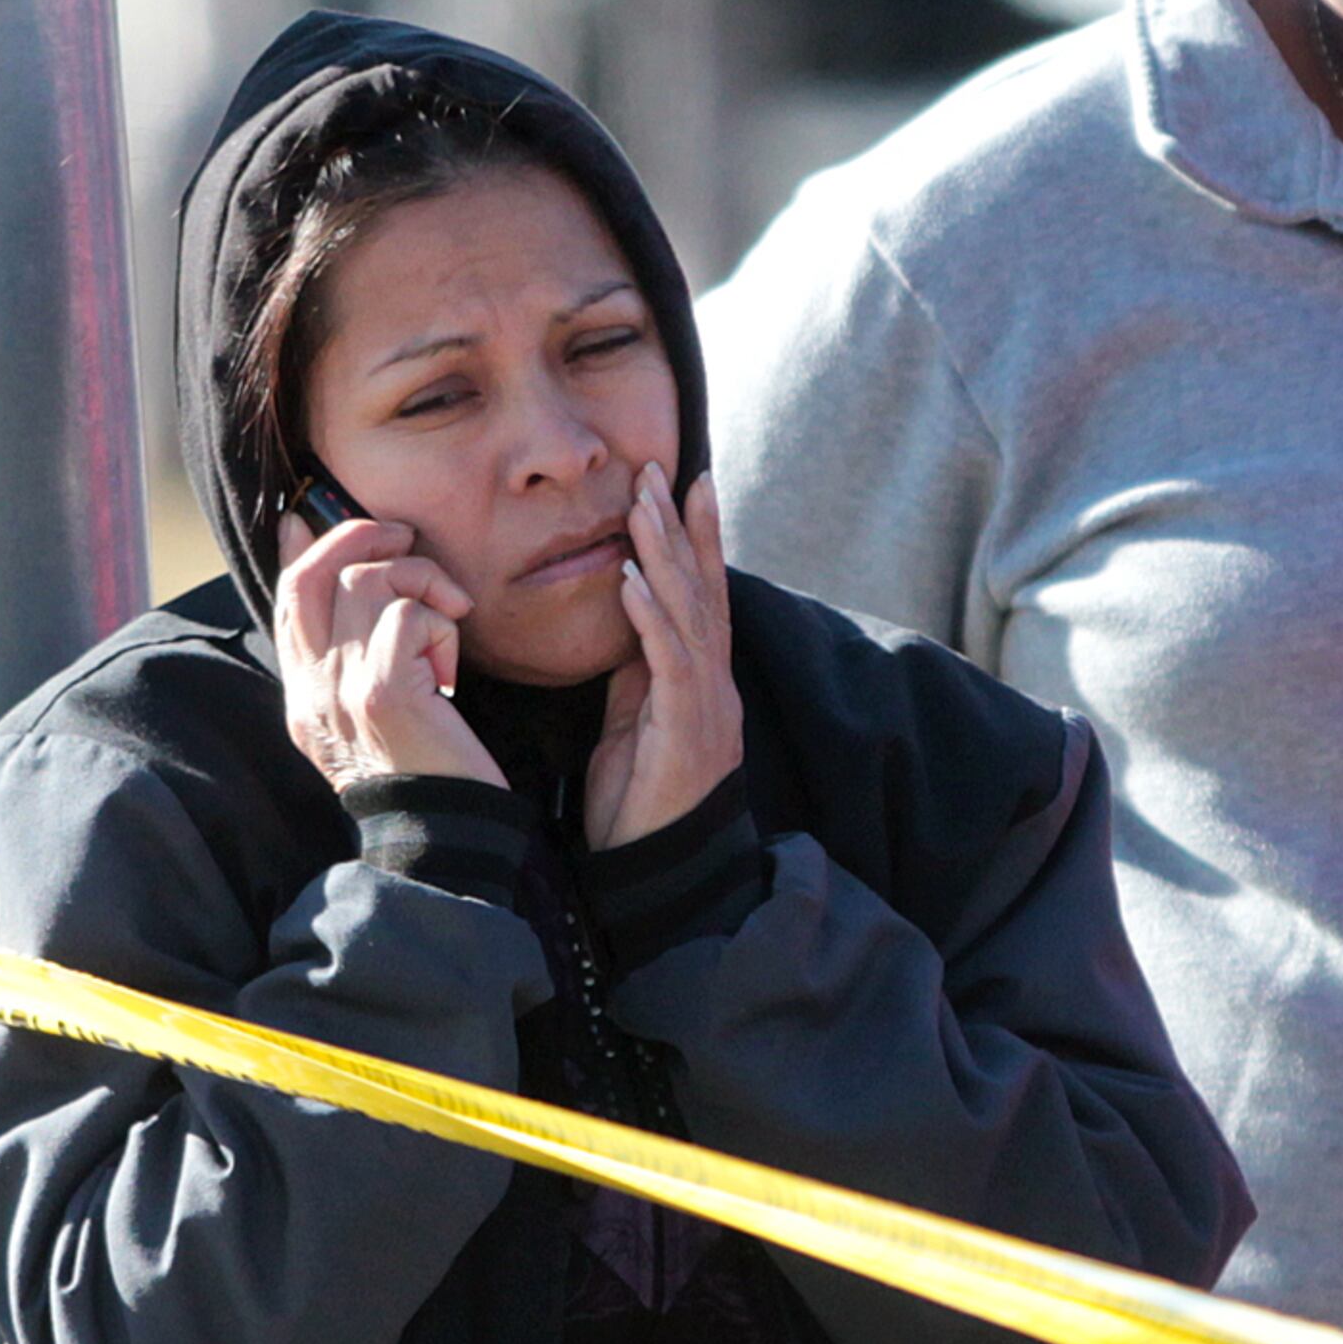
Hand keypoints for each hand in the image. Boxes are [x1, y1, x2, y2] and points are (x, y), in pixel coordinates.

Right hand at [273, 511, 504, 791]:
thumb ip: (352, 658)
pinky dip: (442, 626)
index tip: (307, 518)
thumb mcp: (374, 714)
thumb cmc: (426, 770)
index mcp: (304, 695)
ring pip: (370, 582)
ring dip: (424, 584)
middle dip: (363, 539)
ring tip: (449, 622)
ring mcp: (341, 688)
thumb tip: (354, 601)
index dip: (301, 550)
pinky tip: (451, 671)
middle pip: (317, 575)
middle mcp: (311, 689)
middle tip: (407, 545)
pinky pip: (409, 615)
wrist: (442, 833)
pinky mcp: (382, 691)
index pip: (286, 600)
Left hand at [584, 468, 743, 850]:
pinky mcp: (688, 730)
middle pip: (704, 590)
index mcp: (702, 682)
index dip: (698, 537)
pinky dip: (652, 617)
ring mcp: (707, 705)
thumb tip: (628, 618)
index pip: (703, 595)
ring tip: (643, 505)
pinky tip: (632, 581)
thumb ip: (637, 672)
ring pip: (690, 615)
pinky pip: (671, 662)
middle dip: (682, 526)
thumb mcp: (633, 724)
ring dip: (665, 555)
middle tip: (658, 469)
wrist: (656, 875)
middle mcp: (714, 684)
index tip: (688, 483)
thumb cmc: (640, 807)